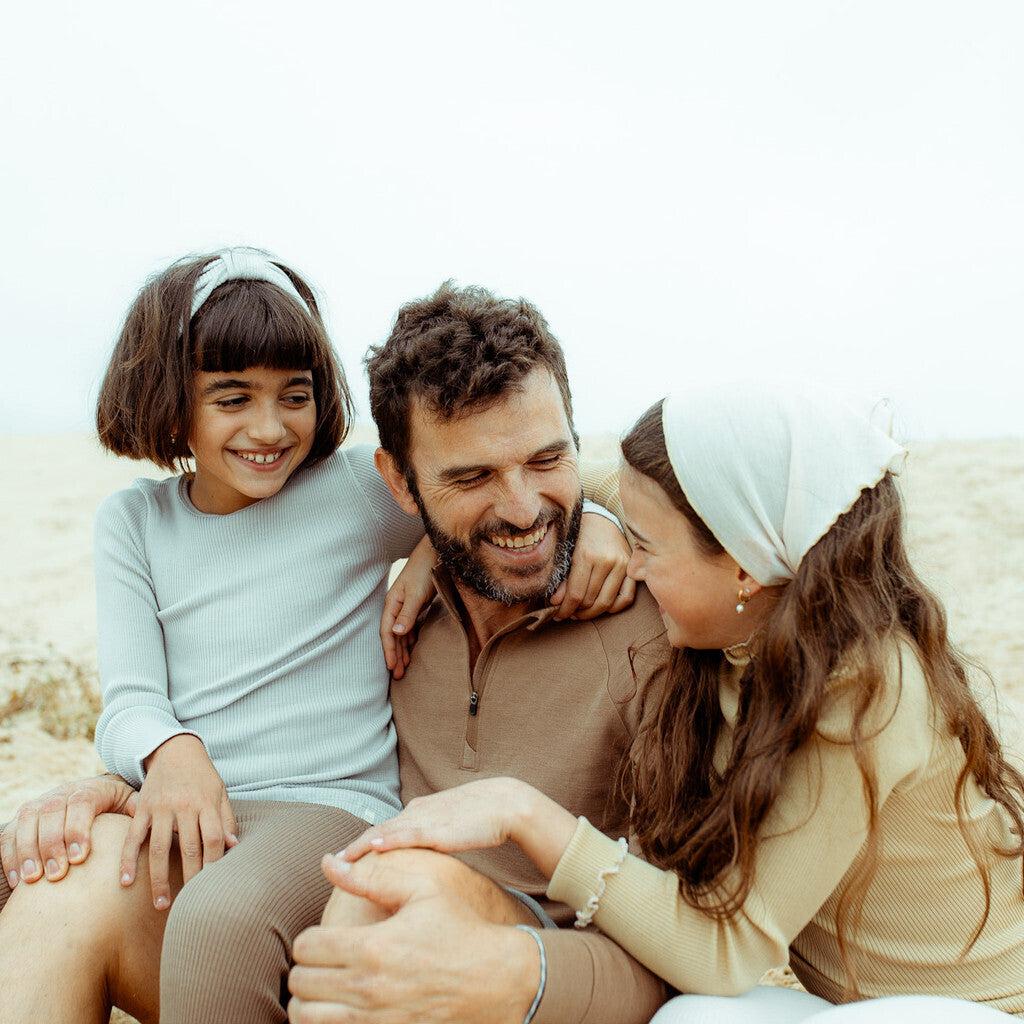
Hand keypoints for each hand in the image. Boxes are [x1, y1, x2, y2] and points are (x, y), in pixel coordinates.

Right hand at [1, 774, 136, 888]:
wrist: (94, 794)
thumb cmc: (116, 806)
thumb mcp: (131, 804)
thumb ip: (138, 812)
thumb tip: (156, 824)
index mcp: (92, 789)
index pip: (81, 803)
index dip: (78, 828)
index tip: (80, 858)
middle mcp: (62, 793)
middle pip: (50, 812)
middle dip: (51, 844)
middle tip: (57, 874)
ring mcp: (40, 803)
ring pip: (27, 822)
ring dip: (27, 851)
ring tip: (34, 880)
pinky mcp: (23, 818)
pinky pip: (9, 834)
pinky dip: (10, 856)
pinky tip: (17, 881)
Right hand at [120, 734, 236, 909]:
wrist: (174, 748)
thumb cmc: (202, 775)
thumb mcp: (219, 791)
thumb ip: (226, 818)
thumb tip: (233, 847)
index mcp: (206, 802)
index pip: (213, 838)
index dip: (215, 864)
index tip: (214, 886)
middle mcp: (184, 805)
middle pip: (189, 848)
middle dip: (190, 879)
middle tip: (190, 906)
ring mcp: (160, 807)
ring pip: (159, 848)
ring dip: (159, 879)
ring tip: (162, 904)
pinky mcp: (141, 808)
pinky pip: (133, 837)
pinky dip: (128, 860)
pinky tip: (126, 882)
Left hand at [288, 854, 539, 1023]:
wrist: (495, 980)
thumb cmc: (459, 929)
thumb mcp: (423, 889)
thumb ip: (371, 877)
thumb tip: (328, 861)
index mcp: (373, 947)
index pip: (306, 947)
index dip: (308, 939)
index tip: (322, 937)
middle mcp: (368, 989)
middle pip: (300, 984)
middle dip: (304, 969)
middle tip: (321, 961)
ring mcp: (375, 1021)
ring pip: (306, 1017)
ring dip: (308, 1001)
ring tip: (323, 988)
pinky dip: (324, 1023)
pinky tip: (337, 1009)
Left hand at [340, 777, 575, 879]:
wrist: (506, 803)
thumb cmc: (481, 817)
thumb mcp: (448, 826)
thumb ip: (430, 836)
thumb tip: (417, 855)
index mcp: (417, 812)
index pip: (383, 830)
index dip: (361, 845)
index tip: (342, 860)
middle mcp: (416, 813)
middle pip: (377, 831)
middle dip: (353, 848)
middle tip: (329, 864)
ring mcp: (426, 820)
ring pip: (386, 833)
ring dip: (361, 847)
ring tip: (340, 861)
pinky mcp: (439, 829)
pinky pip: (408, 836)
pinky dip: (388, 841)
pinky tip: (373, 849)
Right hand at [381, 535, 437, 679]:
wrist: (436, 552)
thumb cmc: (425, 570)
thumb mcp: (416, 593)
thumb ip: (408, 613)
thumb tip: (396, 633)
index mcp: (392, 602)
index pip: (387, 632)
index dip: (388, 650)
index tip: (392, 667)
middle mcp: (396, 606)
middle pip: (393, 635)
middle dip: (395, 655)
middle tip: (399, 676)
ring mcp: (406, 606)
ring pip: (401, 633)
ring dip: (402, 650)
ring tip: (405, 668)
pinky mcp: (416, 605)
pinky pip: (410, 627)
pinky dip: (410, 640)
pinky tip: (413, 649)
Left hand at [550, 511, 634, 619]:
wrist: (602, 516)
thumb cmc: (580, 534)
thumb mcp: (565, 552)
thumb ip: (561, 578)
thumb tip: (556, 603)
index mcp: (586, 555)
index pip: (576, 594)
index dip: (565, 609)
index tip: (558, 615)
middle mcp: (607, 561)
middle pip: (590, 601)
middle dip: (576, 611)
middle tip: (568, 613)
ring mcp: (622, 565)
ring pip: (607, 603)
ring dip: (592, 613)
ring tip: (581, 612)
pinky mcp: (632, 568)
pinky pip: (626, 598)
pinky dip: (613, 608)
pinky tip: (600, 607)